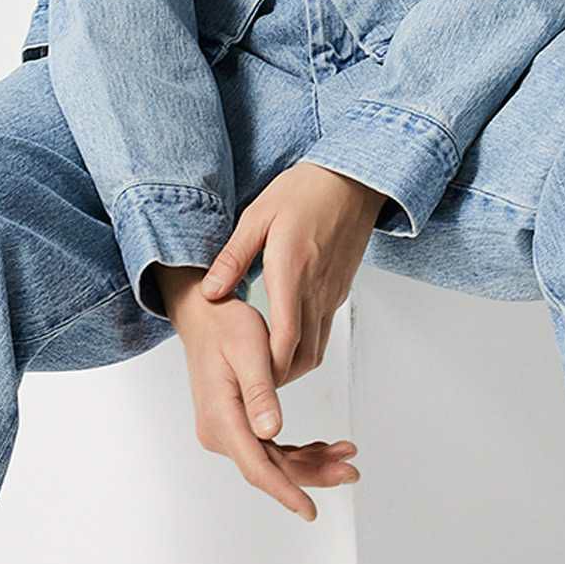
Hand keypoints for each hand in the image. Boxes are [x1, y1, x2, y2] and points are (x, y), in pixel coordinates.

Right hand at [154, 265, 360, 521]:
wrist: (205, 315)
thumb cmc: (226, 326)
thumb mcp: (250, 352)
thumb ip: (260, 393)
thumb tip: (271, 432)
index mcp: (221, 418)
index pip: (257, 466)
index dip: (286, 491)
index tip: (310, 511)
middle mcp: (219, 432)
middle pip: (270, 467)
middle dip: (311, 474)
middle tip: (351, 471)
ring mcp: (226, 431)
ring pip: (273, 459)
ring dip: (310, 462)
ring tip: (346, 456)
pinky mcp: (235, 425)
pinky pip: (269, 447)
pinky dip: (298, 449)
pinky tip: (324, 447)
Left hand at [199, 163, 387, 384]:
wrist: (352, 180)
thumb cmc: (304, 191)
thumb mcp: (257, 216)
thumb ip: (233, 257)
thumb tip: (211, 292)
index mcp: (292, 270)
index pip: (286, 336)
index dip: (269, 366)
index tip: (249, 379)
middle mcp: (316, 289)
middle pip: (304, 355)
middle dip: (278, 377)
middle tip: (250, 383)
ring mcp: (332, 293)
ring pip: (317, 349)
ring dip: (292, 366)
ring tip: (263, 369)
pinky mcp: (339, 291)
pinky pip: (324, 331)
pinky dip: (304, 347)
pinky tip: (283, 342)